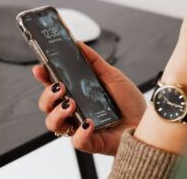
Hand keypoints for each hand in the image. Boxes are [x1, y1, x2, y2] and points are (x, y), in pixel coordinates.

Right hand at [31, 41, 146, 155]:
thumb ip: (94, 61)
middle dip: (47, 96)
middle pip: (46, 106)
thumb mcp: (112, 76)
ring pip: (53, 124)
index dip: (43, 77)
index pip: (52, 85)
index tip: (40, 68)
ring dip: (57, 113)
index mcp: (76, 94)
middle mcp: (74, 111)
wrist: (147, 121)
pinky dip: (80, 132)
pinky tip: (89, 122)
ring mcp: (79, 127)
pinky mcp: (90, 142)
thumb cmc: (129, 101)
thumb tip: (78, 44)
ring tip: (72, 103)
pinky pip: (76, 141)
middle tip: (60, 87)